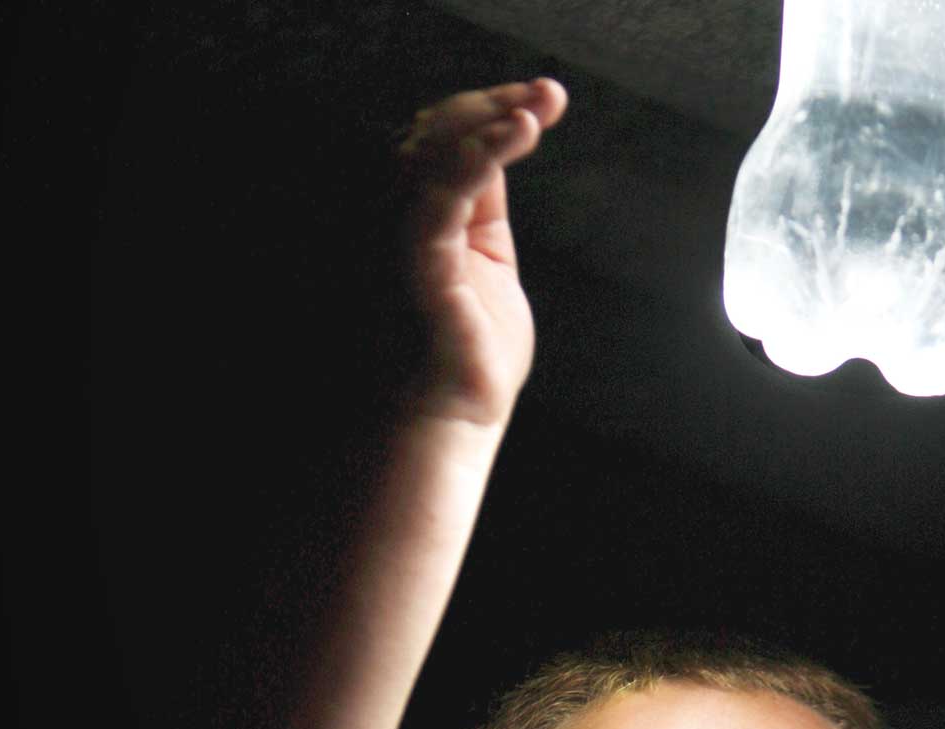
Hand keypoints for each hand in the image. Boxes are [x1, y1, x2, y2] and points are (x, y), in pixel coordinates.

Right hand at [396, 78, 568, 426]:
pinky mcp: (414, 261)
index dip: (490, 111)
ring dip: (490, 121)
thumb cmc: (468, 354)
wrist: (454, 419)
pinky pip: (441, 193)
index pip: (443, 141)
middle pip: (435, 133)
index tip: (541, 98)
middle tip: (548, 93)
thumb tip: (498, 156)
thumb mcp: (487, 263)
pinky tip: (516, 134)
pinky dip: (479, 155)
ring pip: (433, 151)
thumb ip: (483, 211)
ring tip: (536, 108)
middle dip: (495, 104)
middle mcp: (396, 218)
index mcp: (417, 217)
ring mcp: (399, 238)